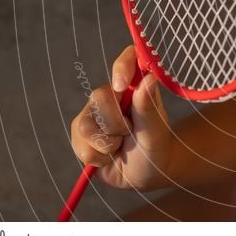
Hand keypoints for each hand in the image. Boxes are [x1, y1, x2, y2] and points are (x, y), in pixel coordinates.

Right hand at [70, 46, 173, 190]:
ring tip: (120, 147)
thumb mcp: (156, 131)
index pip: (128, 60)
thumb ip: (149, 107)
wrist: (143, 175)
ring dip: (107, 143)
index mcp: (135, 87)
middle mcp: (112, 96)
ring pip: (86, 124)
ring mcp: (93, 114)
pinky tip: (108, 157)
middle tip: (130, 133)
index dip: (121, 66)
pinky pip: (79, 143)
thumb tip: (149, 78)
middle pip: (99, 96)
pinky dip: (97, 156)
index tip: (122, 85)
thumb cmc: (155, 148)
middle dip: (116, 123)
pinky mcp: (81, 134)